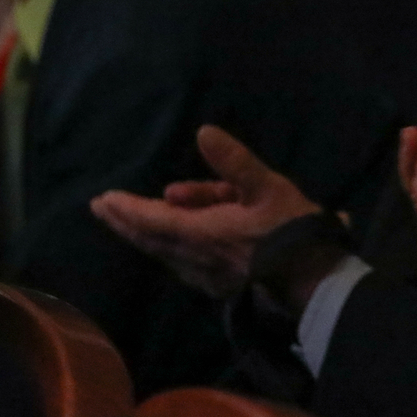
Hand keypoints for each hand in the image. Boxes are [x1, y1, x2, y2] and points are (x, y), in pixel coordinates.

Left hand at [90, 125, 317, 299]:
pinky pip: (182, 263)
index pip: (152, 220)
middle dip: (125, 222)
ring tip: (133, 219)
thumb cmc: (290, 231)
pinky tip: (171, 246)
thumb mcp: (267, 188)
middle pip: (151, 239)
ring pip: (165, 252)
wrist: (313, 279)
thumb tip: (203, 132)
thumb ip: (233, 161)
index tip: (103, 199)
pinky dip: (168, 248)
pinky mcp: (218, 284)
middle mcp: (195, 257)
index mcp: (202, 233)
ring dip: (146, 234)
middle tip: (103, 209)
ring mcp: (205, 275)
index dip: (126, 209)